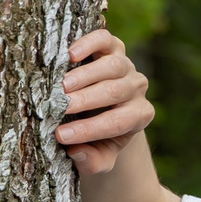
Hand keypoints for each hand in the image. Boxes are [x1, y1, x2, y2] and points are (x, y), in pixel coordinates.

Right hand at [57, 25, 153, 175]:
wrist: (103, 108)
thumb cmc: (99, 135)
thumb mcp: (100, 155)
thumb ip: (93, 161)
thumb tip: (78, 153)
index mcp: (139, 115)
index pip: (118, 122)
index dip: (89, 129)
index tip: (61, 136)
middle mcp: (137, 88)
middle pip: (115, 92)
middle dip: (87, 101)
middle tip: (62, 107)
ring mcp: (127, 64)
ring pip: (112, 65)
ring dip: (86, 76)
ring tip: (62, 86)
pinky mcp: (113, 46)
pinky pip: (106, 40)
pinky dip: (89, 44)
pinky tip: (70, 55)